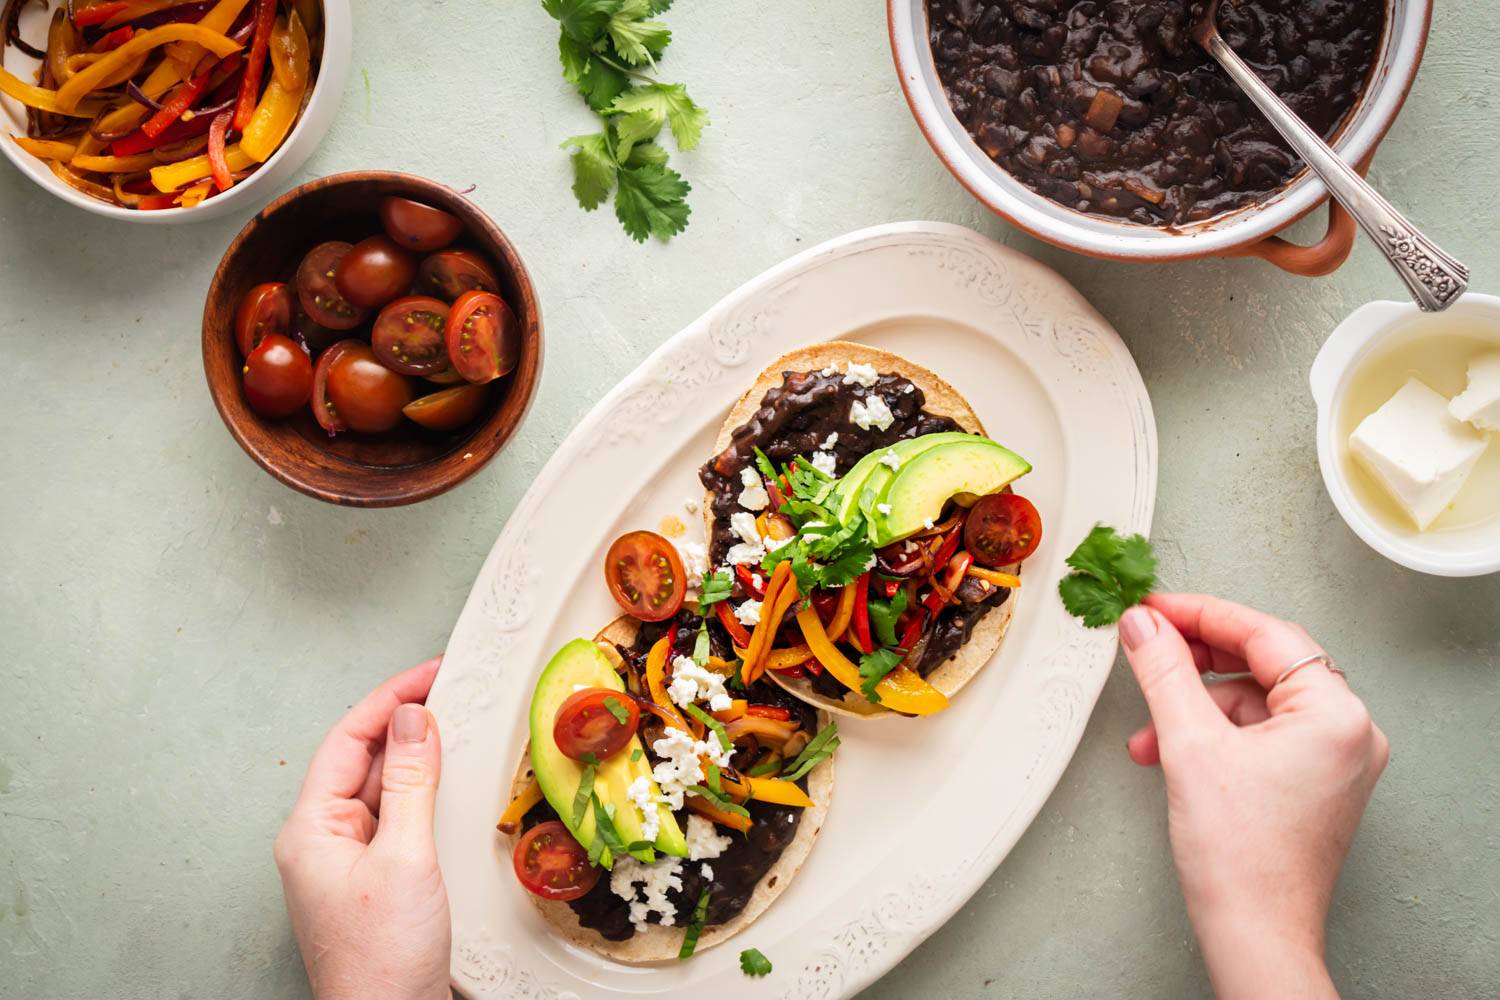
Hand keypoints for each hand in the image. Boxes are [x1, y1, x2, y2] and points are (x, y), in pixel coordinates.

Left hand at [273, 658, 451, 999]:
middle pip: (363, 760)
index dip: (389, 699)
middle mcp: (322, 842)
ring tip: (457, 729)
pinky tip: (451, 789)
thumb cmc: (382, 960)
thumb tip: (413, 721)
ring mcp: (348, 863)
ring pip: (381, 789)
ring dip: (417, 758)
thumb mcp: (405, 857)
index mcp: (311, 830)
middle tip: (452, 691)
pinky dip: (425, 795)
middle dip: (406, 722)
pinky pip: (397, 819)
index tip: (429, 673)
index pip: (347, 740)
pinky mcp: (376, 881)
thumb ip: (410, 784)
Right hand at [1118, 594, 1387, 999]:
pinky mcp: (1315, 782)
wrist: (1254, 936)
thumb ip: (1163, 672)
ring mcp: (1335, 759)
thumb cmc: (1239, 857)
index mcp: (1336, 714)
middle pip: (1263, 664)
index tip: (1153, 607)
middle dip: (1195, 663)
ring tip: (1151, 736)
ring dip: (1196, 709)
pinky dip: (1214, 736)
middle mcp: (1349, 732)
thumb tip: (1142, 624)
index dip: (1200, 614)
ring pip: (1255, 701)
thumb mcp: (1188, 745)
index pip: (1264, 634)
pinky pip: (1261, 734)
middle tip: (1148, 649)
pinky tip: (1173, 754)